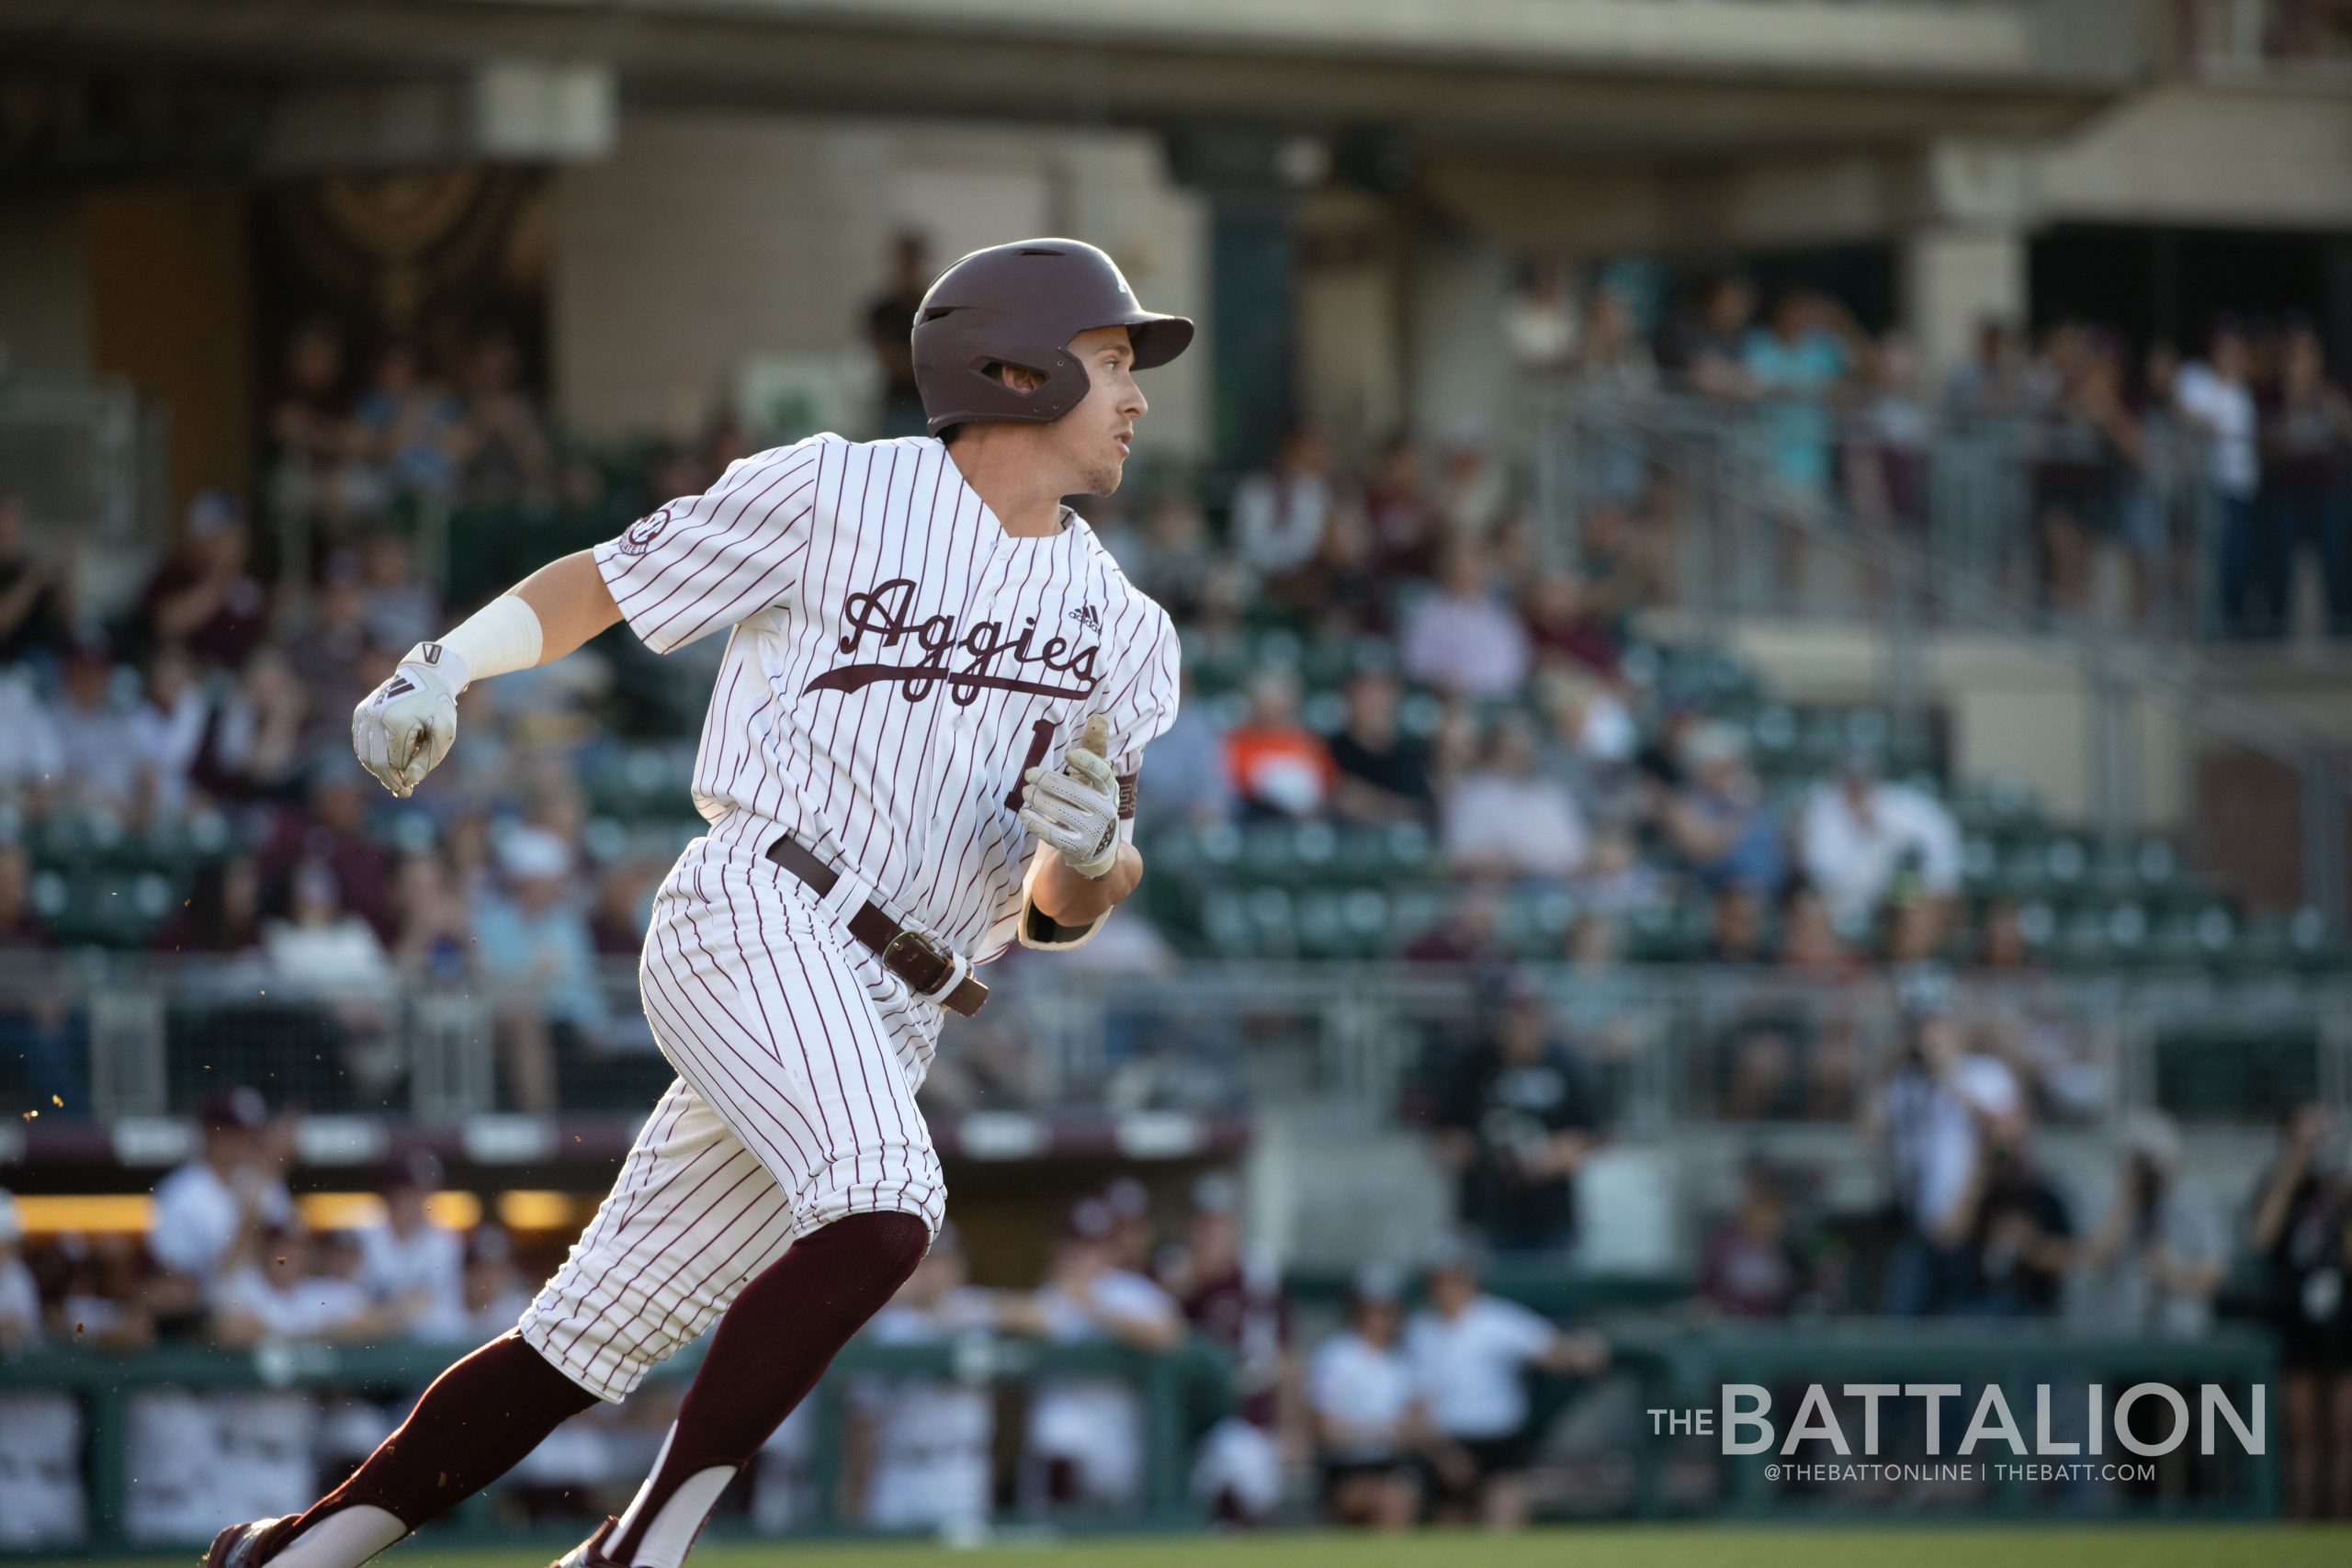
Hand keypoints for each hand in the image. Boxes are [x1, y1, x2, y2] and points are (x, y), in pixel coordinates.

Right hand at [352, 645, 463, 796]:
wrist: (426, 676)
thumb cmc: (438, 706)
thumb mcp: (443, 733)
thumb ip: (427, 759)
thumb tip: (408, 781)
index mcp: (396, 722)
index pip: (397, 763)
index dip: (406, 776)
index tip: (412, 788)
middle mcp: (375, 717)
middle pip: (377, 762)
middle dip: (389, 779)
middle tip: (403, 792)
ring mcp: (364, 714)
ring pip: (366, 755)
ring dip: (380, 769)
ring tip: (397, 776)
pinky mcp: (360, 713)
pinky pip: (361, 744)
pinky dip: (372, 756)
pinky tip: (387, 761)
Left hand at [1020, 715, 1118, 878]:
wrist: (1100, 848)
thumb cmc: (1092, 802)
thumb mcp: (1096, 779)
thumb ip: (1094, 751)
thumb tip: (1097, 718)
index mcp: (1110, 790)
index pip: (1103, 774)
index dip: (1088, 764)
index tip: (1069, 755)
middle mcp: (1106, 811)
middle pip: (1074, 792)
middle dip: (1048, 781)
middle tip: (1029, 775)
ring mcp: (1093, 832)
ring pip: (1060, 812)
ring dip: (1038, 799)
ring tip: (1026, 792)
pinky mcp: (1079, 848)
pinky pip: (1053, 835)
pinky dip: (1036, 823)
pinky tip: (1024, 813)